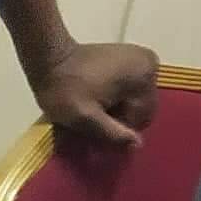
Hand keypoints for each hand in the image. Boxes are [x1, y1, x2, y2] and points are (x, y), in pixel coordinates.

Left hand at [30, 41, 159, 146]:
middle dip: (120, 115)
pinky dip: (119, 94)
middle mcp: (150, 64)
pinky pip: (133, 85)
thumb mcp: (85, 117)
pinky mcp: (132, 55)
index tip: (96, 126)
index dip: (119, 127)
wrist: (50, 58)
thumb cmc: (65, 89)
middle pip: (142, 106)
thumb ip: (112, 133)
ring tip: (95, 105)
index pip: (142, 117)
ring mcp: (142, 57)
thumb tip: (138, 145)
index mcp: (143, 76)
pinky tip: (100, 94)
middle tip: (94, 116)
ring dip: (120, 106)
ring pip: (137, 97)